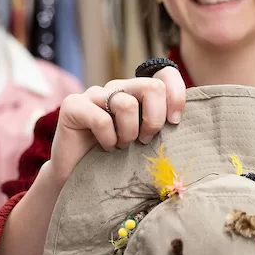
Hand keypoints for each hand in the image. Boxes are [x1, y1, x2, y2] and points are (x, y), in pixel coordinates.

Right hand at [46, 66, 186, 189]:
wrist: (78, 177)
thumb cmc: (117, 161)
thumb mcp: (145, 142)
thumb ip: (161, 126)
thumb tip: (182, 122)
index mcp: (137, 93)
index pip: (165, 76)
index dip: (177, 97)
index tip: (174, 123)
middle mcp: (117, 88)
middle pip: (152, 87)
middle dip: (154, 119)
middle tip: (145, 140)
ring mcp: (94, 94)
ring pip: (126, 104)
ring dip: (128, 133)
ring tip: (122, 146)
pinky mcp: (73, 106)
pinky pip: (101, 119)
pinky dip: (108, 139)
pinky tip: (105, 148)